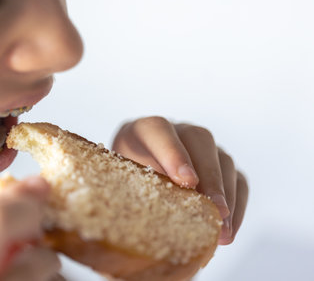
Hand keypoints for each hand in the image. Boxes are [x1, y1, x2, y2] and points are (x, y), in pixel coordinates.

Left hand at [112, 116, 248, 244]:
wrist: (139, 174)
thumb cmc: (127, 179)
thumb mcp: (121, 180)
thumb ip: (131, 188)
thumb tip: (147, 219)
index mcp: (143, 131)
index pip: (158, 130)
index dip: (173, 153)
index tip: (186, 182)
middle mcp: (178, 131)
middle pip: (199, 140)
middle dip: (209, 177)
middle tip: (214, 210)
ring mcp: (202, 147)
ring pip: (223, 159)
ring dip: (226, 195)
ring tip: (223, 229)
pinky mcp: (220, 164)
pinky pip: (237, 179)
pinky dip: (237, 204)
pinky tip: (229, 229)